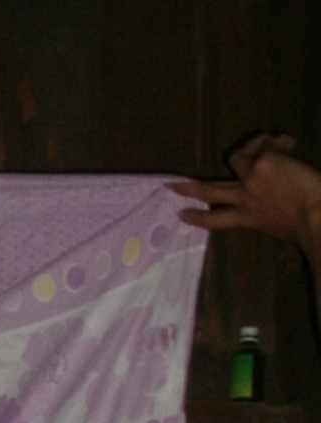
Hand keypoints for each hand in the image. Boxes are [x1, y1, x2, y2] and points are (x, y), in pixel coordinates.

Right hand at [172, 134, 320, 245]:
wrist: (315, 216)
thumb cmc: (306, 226)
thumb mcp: (279, 226)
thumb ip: (267, 214)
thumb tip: (271, 205)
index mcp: (248, 219)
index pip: (216, 220)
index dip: (197, 217)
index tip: (180, 214)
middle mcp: (244, 199)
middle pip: (209, 191)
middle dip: (188, 188)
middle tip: (171, 184)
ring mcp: (250, 179)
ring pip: (235, 157)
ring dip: (252, 145)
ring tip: (270, 143)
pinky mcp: (263, 161)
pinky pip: (265, 141)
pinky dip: (280, 141)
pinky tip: (290, 146)